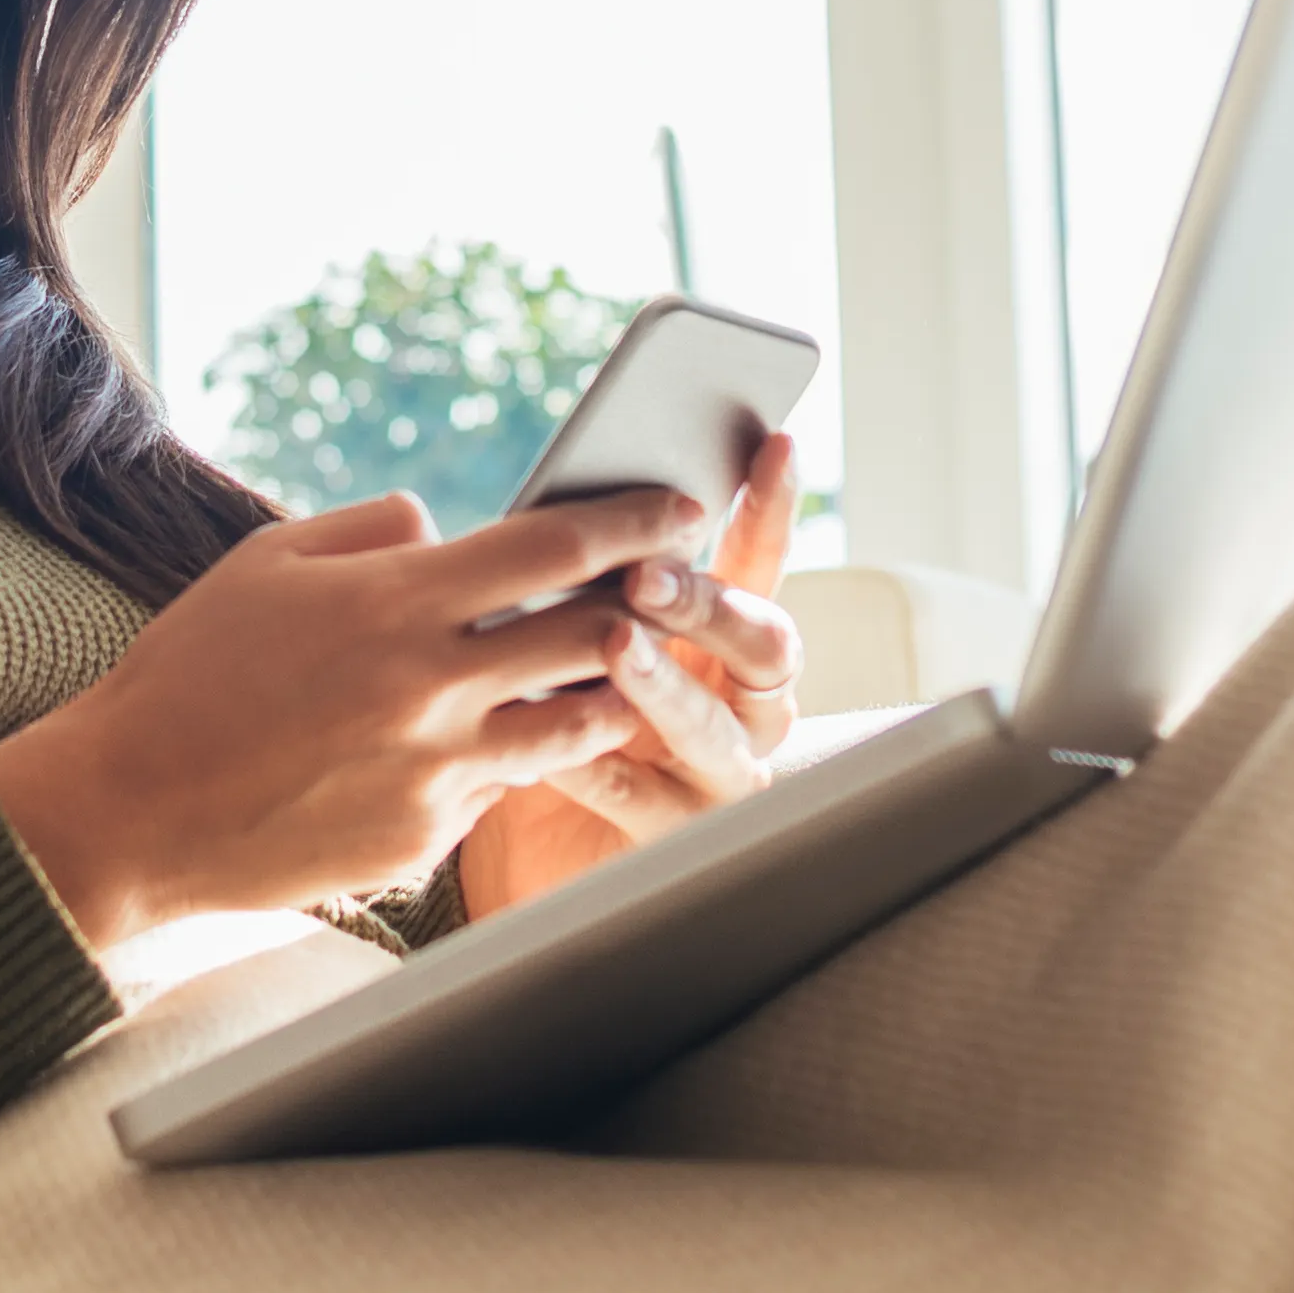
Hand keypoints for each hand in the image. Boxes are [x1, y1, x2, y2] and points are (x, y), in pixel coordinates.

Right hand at [0, 483, 717, 945]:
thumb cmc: (191, 671)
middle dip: (647, 606)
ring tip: (608, 671)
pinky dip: (504, 762)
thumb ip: (372, 530)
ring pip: (575, 726)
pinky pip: (497, 790)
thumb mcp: (268, 563)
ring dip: (603, 693)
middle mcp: (432, 688)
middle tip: (673, 590)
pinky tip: (486, 744)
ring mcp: (435, 774)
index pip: (557, 545)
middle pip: (594, 634)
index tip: (683, 505)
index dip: (636, 519)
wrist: (130, 810)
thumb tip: (446, 529)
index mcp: (395, 601)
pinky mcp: (424, 843)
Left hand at [454, 422, 805, 924]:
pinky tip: (555, 747)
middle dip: (708, 604)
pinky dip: (599, 764)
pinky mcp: (675, 839)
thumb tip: (545, 508)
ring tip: (617, 647)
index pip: (762, 562)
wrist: (522, 849)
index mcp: (724, 639)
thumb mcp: (560, 635)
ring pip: (716, 728)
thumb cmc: (548, 716)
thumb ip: (570, 579)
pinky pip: (642, 797)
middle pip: (762, 645)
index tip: (771, 443)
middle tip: (647, 574)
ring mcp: (719, 776)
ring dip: (667, 685)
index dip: (770, 507)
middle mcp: (744, 705)